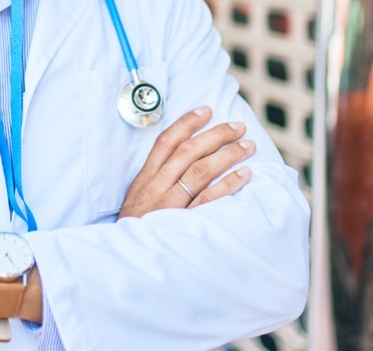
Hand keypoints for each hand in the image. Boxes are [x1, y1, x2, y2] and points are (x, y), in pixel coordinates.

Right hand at [119, 106, 254, 218]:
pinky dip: (228, 185)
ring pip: (200, 171)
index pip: (166, 142)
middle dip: (215, 135)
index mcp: (145, 178)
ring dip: (227, 155)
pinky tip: (244, 175)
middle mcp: (157, 187)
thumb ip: (157, 179)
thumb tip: (184, 156)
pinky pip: (208, 200)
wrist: (125, 262)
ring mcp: (169, 205)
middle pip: (188, 152)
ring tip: (247, 146)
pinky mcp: (182, 224)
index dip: (187, 122)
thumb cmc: (136, 229)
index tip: (206, 110)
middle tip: (237, 127)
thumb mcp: (138, 198)